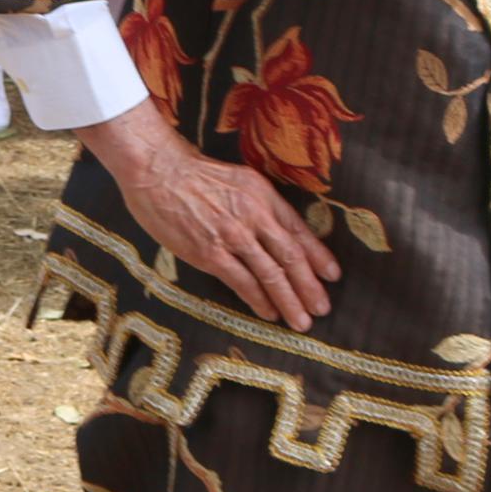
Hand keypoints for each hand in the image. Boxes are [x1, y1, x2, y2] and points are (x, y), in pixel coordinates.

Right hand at [81, 104, 341, 330]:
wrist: (157, 171)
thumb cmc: (194, 174)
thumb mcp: (239, 180)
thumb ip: (259, 204)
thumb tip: (277, 232)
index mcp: (264, 196)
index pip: (299, 231)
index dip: (319, 255)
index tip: (333, 275)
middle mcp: (254, 216)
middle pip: (291, 257)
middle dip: (309, 286)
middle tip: (322, 308)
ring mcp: (233, 236)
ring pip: (271, 274)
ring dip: (289, 300)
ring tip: (301, 320)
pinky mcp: (210, 253)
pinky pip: (242, 282)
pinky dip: (258, 300)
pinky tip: (268, 312)